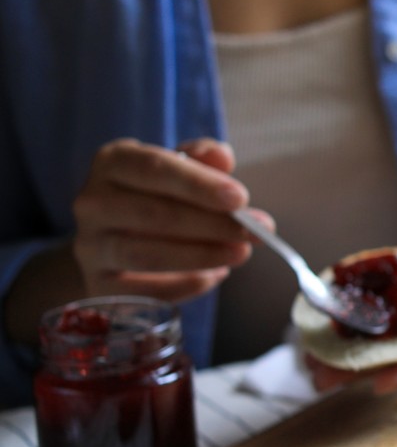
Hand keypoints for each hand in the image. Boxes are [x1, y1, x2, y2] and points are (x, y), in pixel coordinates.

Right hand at [72, 137, 254, 303]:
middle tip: (257, 231)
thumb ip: (201, 158)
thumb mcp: (178, 168)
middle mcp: (92, 202)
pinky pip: (142, 291)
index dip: (198, 184)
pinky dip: (183, 285)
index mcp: (113, 162)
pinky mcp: (98, 284)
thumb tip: (220, 156)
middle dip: (212, 224)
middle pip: (154, 214)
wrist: (115, 236)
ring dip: (201, 256)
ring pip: (145, 254)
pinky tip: (214, 276)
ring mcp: (90, 246)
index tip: (240, 199)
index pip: (154, 168)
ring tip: (241, 253)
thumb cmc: (157, 195)